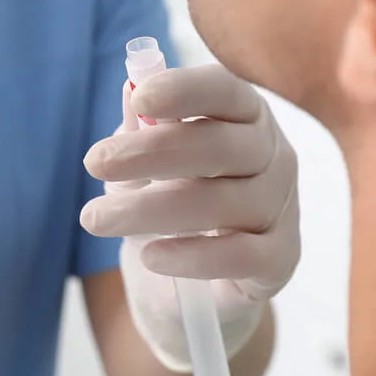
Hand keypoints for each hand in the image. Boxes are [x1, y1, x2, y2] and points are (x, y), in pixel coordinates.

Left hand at [80, 65, 299, 370]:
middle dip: (151, 151)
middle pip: (220, 146)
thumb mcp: (145, 162)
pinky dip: (192, 255)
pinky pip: (242, 255)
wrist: (192, 287)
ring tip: (95, 218)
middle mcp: (274, 156)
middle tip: (93, 162)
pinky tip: (149, 256)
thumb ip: (142, 125)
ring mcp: (282, 208)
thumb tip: (131, 88)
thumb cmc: (170, 202)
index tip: (140, 98)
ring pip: (221, 202)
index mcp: (245, 116)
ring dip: (149, 209)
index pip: (225, 91)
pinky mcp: (280, 258)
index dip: (185, 90)